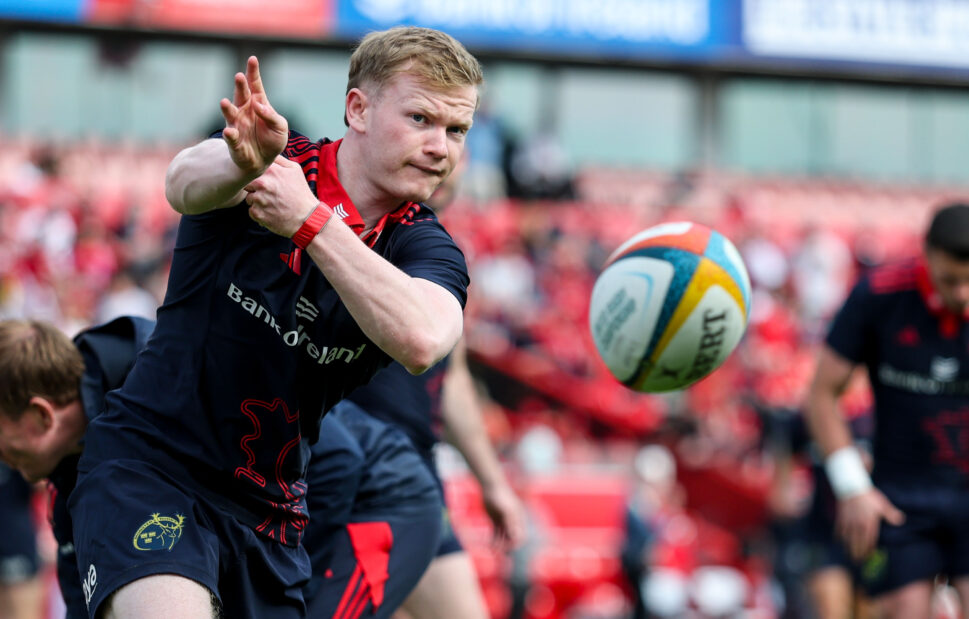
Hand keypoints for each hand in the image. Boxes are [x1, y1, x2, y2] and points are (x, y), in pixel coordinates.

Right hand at [220, 56, 288, 174]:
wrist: (263, 161)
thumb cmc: (272, 140)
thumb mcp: (280, 127)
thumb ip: (272, 116)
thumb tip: (259, 106)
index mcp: (258, 104)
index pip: (255, 85)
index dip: (253, 73)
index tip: (253, 59)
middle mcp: (244, 111)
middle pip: (241, 95)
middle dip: (240, 86)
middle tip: (239, 76)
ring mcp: (237, 125)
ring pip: (231, 114)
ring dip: (227, 108)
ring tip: (224, 102)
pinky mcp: (234, 141)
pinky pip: (231, 137)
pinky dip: (230, 135)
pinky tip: (229, 131)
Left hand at [244, 156, 318, 237]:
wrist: (307, 218)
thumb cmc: (301, 193)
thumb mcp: (295, 170)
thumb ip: (278, 159)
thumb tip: (266, 152)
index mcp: (271, 171)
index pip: (251, 168)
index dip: (256, 175)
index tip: (264, 180)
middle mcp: (263, 184)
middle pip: (247, 184)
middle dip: (255, 188)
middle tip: (269, 194)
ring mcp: (259, 200)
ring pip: (249, 198)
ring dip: (257, 201)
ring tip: (272, 204)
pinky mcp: (258, 214)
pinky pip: (251, 211)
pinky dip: (259, 213)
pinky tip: (271, 212)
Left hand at [481, 483, 526, 550]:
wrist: (490, 486)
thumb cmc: (499, 496)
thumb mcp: (505, 510)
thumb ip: (511, 522)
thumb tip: (517, 537)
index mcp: (517, 519)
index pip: (519, 536)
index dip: (514, 544)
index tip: (507, 550)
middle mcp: (511, 521)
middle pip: (510, 538)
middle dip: (505, 547)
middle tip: (498, 553)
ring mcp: (503, 521)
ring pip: (502, 537)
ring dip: (499, 544)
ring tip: (492, 551)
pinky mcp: (495, 520)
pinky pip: (495, 533)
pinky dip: (493, 539)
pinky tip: (489, 545)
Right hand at [835, 487, 904, 560]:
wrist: (851, 486)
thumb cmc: (869, 496)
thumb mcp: (883, 504)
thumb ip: (891, 514)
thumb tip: (901, 520)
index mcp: (869, 524)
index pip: (869, 541)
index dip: (868, 551)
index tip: (868, 557)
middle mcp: (858, 526)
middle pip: (858, 543)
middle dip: (857, 553)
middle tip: (857, 562)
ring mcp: (848, 522)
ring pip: (848, 539)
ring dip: (848, 548)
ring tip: (848, 555)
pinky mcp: (841, 517)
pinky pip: (839, 530)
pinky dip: (838, 536)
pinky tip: (839, 540)